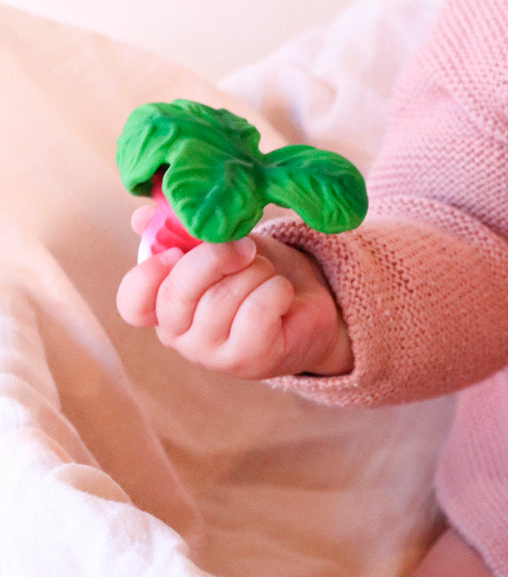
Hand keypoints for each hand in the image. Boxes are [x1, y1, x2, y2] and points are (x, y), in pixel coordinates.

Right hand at [116, 215, 352, 378]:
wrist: (306, 303)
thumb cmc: (251, 272)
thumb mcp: (216, 242)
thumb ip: (178, 228)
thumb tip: (142, 216)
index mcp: (163, 305)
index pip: (133, 303)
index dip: (146, 276)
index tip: (176, 252)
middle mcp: (179, 336)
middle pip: (176, 295)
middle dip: (214, 258)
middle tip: (245, 247)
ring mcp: (211, 354)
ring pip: (223, 298)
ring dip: (255, 271)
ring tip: (266, 274)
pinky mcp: (249, 360)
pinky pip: (257, 312)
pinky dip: (276, 290)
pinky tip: (281, 294)